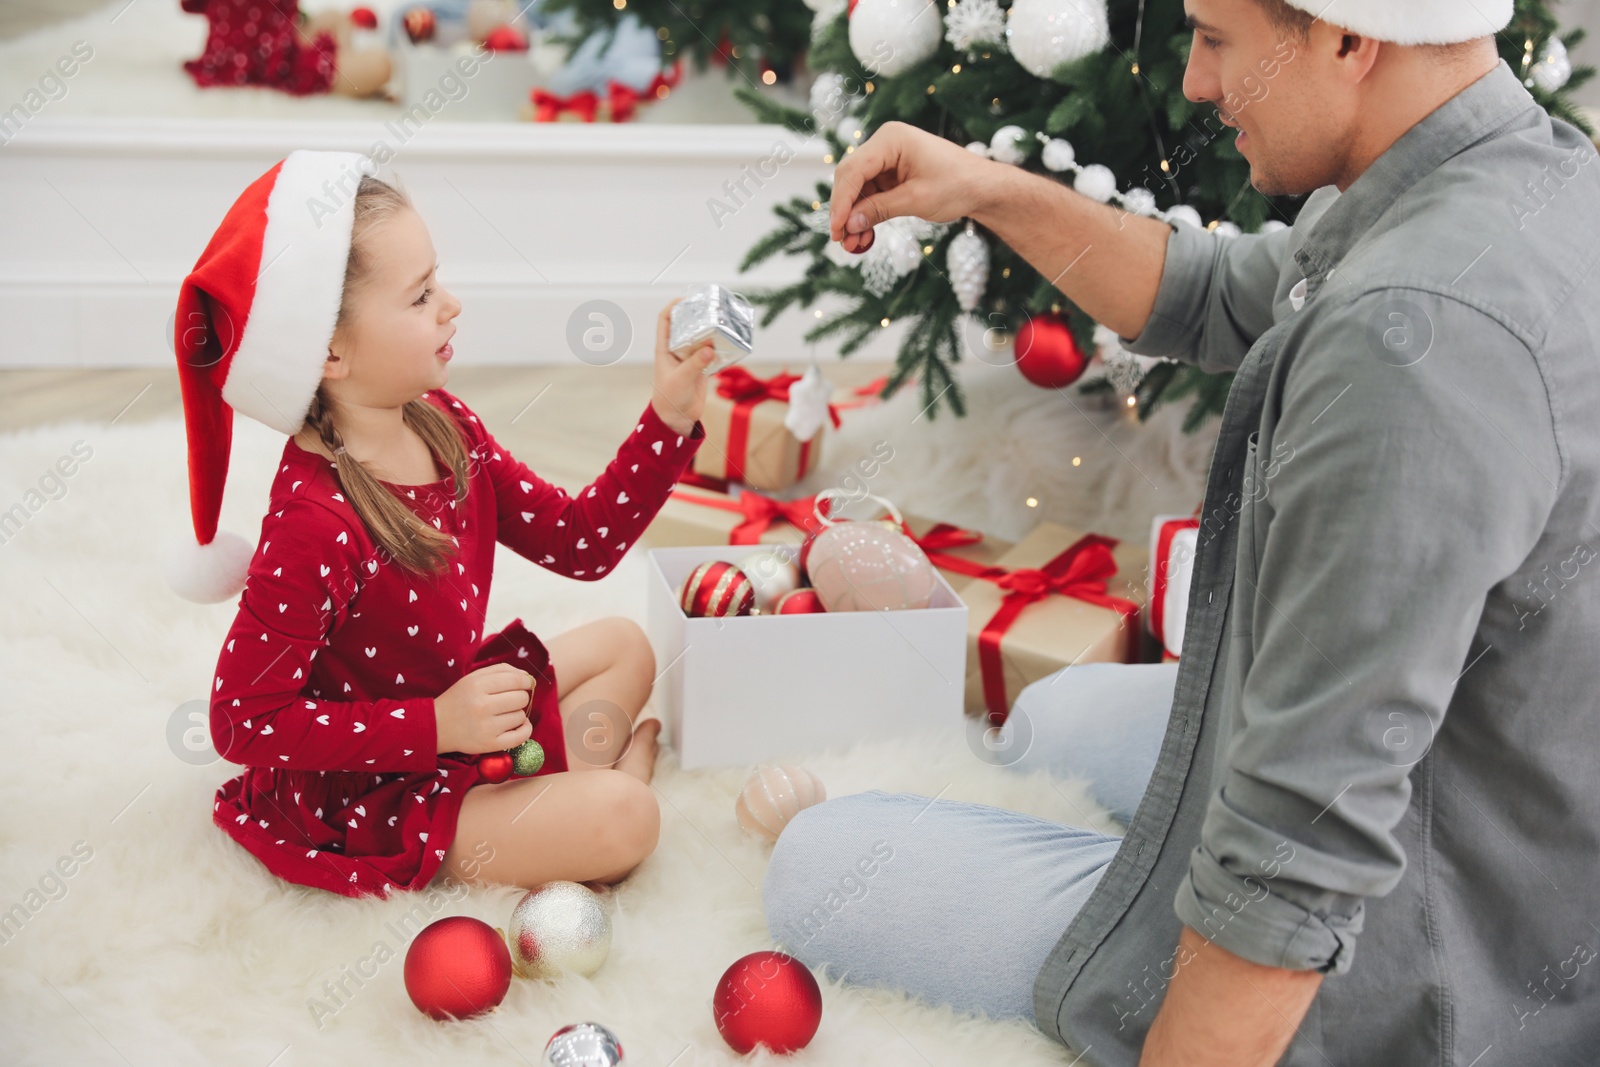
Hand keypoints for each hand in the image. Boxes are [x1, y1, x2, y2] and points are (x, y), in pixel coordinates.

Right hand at [434, 664, 536, 755]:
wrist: (436, 726)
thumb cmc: (459, 699)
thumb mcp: (473, 678)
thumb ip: (501, 671)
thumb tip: (528, 676)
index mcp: (477, 685)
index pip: (516, 680)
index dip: (526, 681)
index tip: (526, 684)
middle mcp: (482, 706)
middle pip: (521, 698)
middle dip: (520, 697)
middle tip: (508, 701)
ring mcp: (486, 727)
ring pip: (521, 716)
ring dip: (517, 714)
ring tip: (502, 714)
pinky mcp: (489, 744)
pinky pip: (521, 736)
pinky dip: (525, 729)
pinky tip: (518, 725)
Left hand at [650, 297, 714, 435]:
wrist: (677, 418)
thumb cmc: (670, 397)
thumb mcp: (681, 379)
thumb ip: (694, 364)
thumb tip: (710, 348)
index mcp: (665, 348)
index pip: (665, 321)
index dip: (673, 307)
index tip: (685, 299)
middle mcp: (677, 350)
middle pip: (686, 325)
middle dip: (697, 315)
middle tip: (711, 308)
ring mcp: (690, 358)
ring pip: (701, 338)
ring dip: (711, 331)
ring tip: (723, 322)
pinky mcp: (702, 368)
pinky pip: (712, 353)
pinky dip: (720, 347)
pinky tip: (729, 342)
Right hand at [828, 121, 993, 253]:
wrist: (983, 187)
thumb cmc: (957, 185)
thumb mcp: (916, 200)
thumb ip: (880, 209)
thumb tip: (849, 225)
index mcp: (891, 139)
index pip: (854, 170)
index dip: (841, 201)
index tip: (837, 229)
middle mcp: (885, 144)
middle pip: (851, 177)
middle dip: (845, 211)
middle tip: (841, 241)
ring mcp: (887, 158)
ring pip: (858, 189)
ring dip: (854, 217)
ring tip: (854, 245)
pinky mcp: (891, 173)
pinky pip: (870, 194)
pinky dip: (866, 214)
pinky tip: (864, 236)